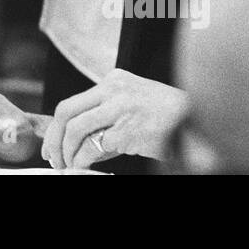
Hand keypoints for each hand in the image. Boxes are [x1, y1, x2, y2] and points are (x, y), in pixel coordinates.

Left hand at [41, 68, 188, 169]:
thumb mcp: (132, 104)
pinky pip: (94, 147)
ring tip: (68, 165)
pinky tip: (84, 167)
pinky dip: (84, 160)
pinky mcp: (128, 131)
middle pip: (67, 112)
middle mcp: (114, 90)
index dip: (56, 127)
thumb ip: (106, 116)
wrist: (197, 120)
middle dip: (54, 139)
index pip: (72, 102)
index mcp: (113, 81)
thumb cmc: (166, 115)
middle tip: (53, 158)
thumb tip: (79, 144)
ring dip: (67, 152)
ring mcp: (121, 109)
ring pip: (77, 129)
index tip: (52, 144)